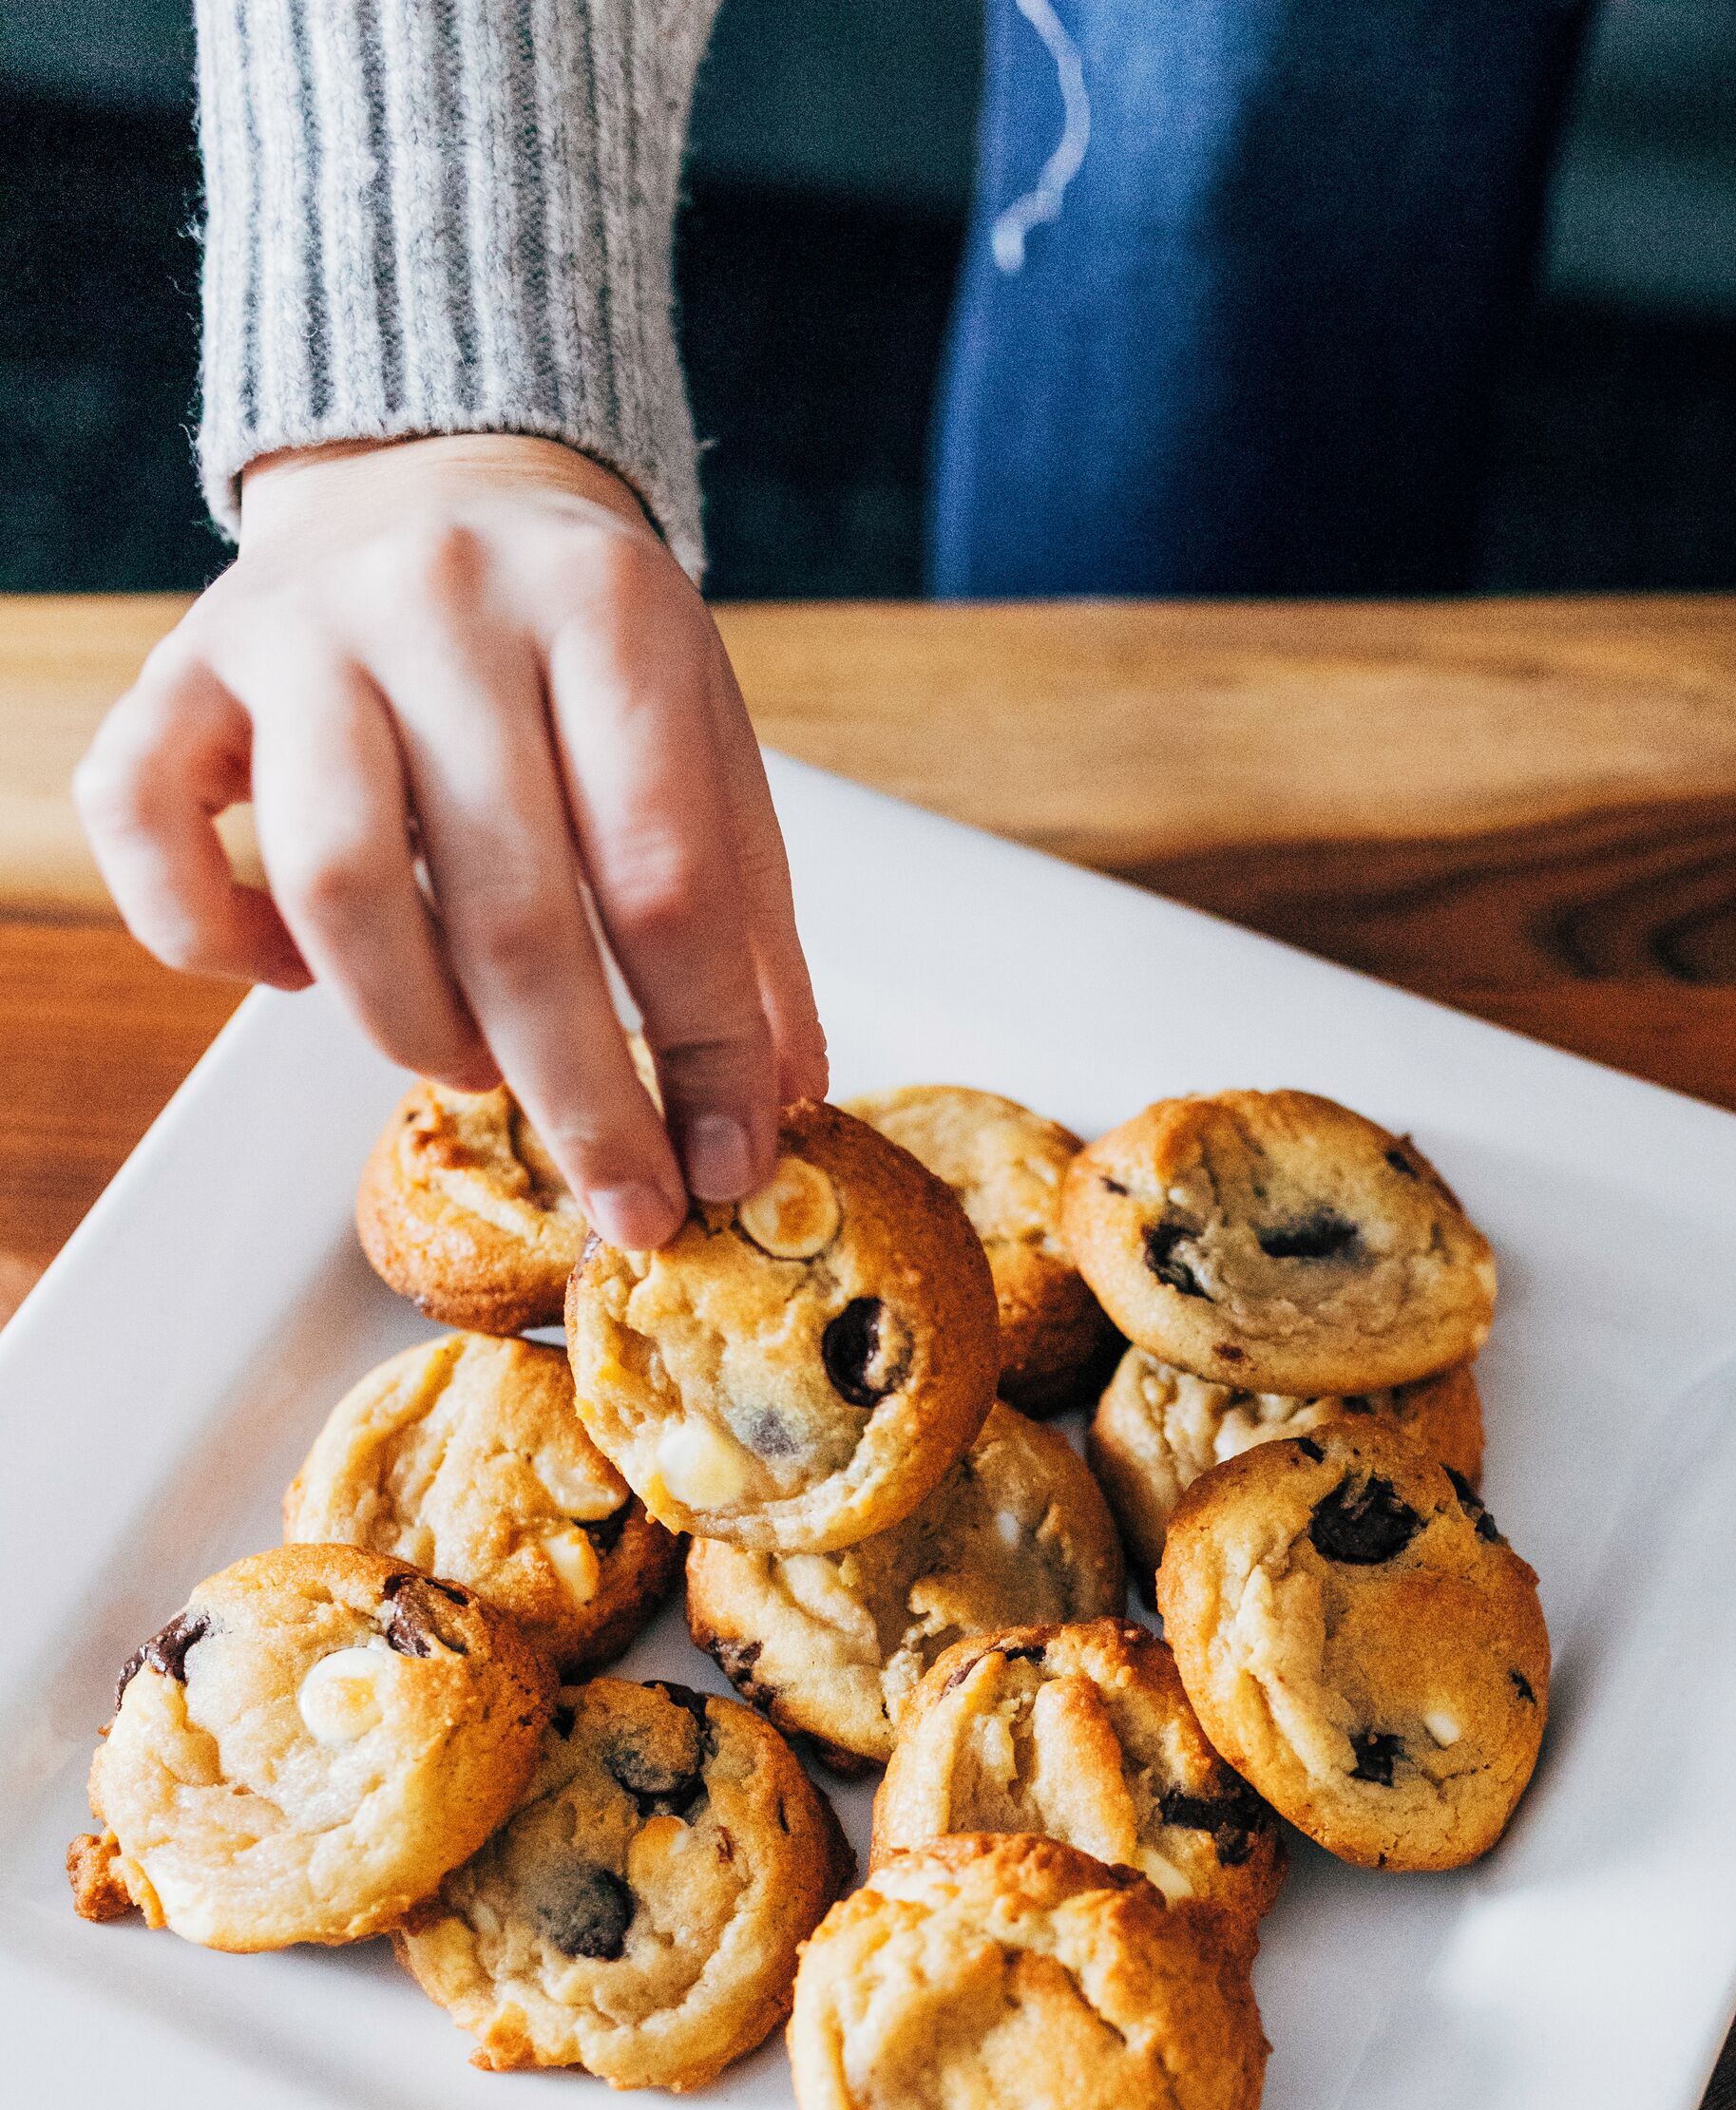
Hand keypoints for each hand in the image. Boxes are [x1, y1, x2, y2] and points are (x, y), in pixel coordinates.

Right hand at [73, 434, 823, 1248]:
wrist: (436, 474)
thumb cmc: (580, 643)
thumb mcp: (703, 738)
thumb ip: (747, 917)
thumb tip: (773, 1103)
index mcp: (603, 608)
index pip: (665, 876)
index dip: (705, 1049)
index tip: (726, 1163)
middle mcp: (442, 602)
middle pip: (513, 912)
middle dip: (583, 1096)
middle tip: (624, 1196)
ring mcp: (298, 633)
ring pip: (338, 891)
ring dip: (415, 1029)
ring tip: (473, 1060)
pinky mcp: (180, 672)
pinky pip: (149, 835)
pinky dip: (218, 941)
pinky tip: (296, 971)